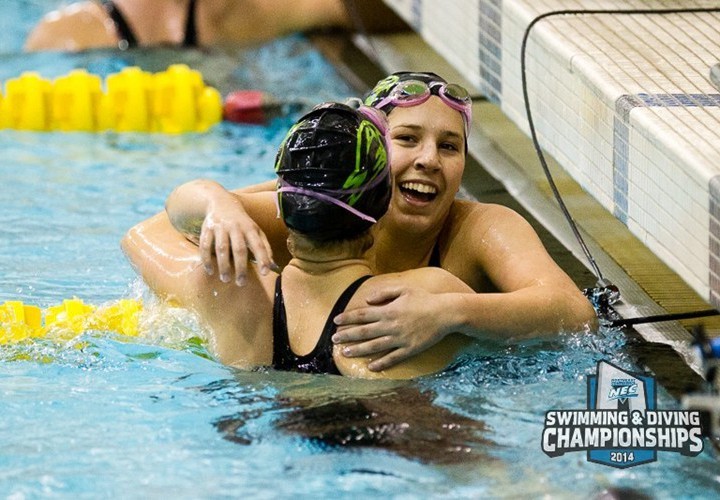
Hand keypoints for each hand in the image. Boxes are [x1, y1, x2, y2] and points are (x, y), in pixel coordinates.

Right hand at [198, 195, 273, 285]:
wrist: (221, 201)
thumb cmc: (242, 222)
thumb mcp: (256, 231)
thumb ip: (265, 248)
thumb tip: (273, 267)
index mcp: (250, 228)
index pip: (258, 245)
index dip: (262, 258)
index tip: (265, 273)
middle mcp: (235, 227)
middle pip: (239, 249)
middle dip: (240, 267)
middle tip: (241, 283)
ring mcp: (220, 227)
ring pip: (222, 248)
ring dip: (223, 265)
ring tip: (225, 279)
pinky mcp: (207, 228)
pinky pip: (205, 245)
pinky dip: (207, 259)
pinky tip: (210, 271)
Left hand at [332, 285, 449, 370]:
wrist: (446, 313)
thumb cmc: (425, 299)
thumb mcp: (404, 289)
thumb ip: (384, 293)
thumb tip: (368, 300)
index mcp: (388, 310)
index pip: (362, 315)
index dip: (348, 318)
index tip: (336, 321)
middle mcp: (391, 325)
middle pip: (364, 332)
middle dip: (347, 336)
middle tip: (334, 340)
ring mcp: (400, 339)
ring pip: (375, 346)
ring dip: (358, 350)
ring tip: (345, 353)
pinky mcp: (410, 349)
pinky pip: (393, 358)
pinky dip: (381, 363)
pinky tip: (370, 367)